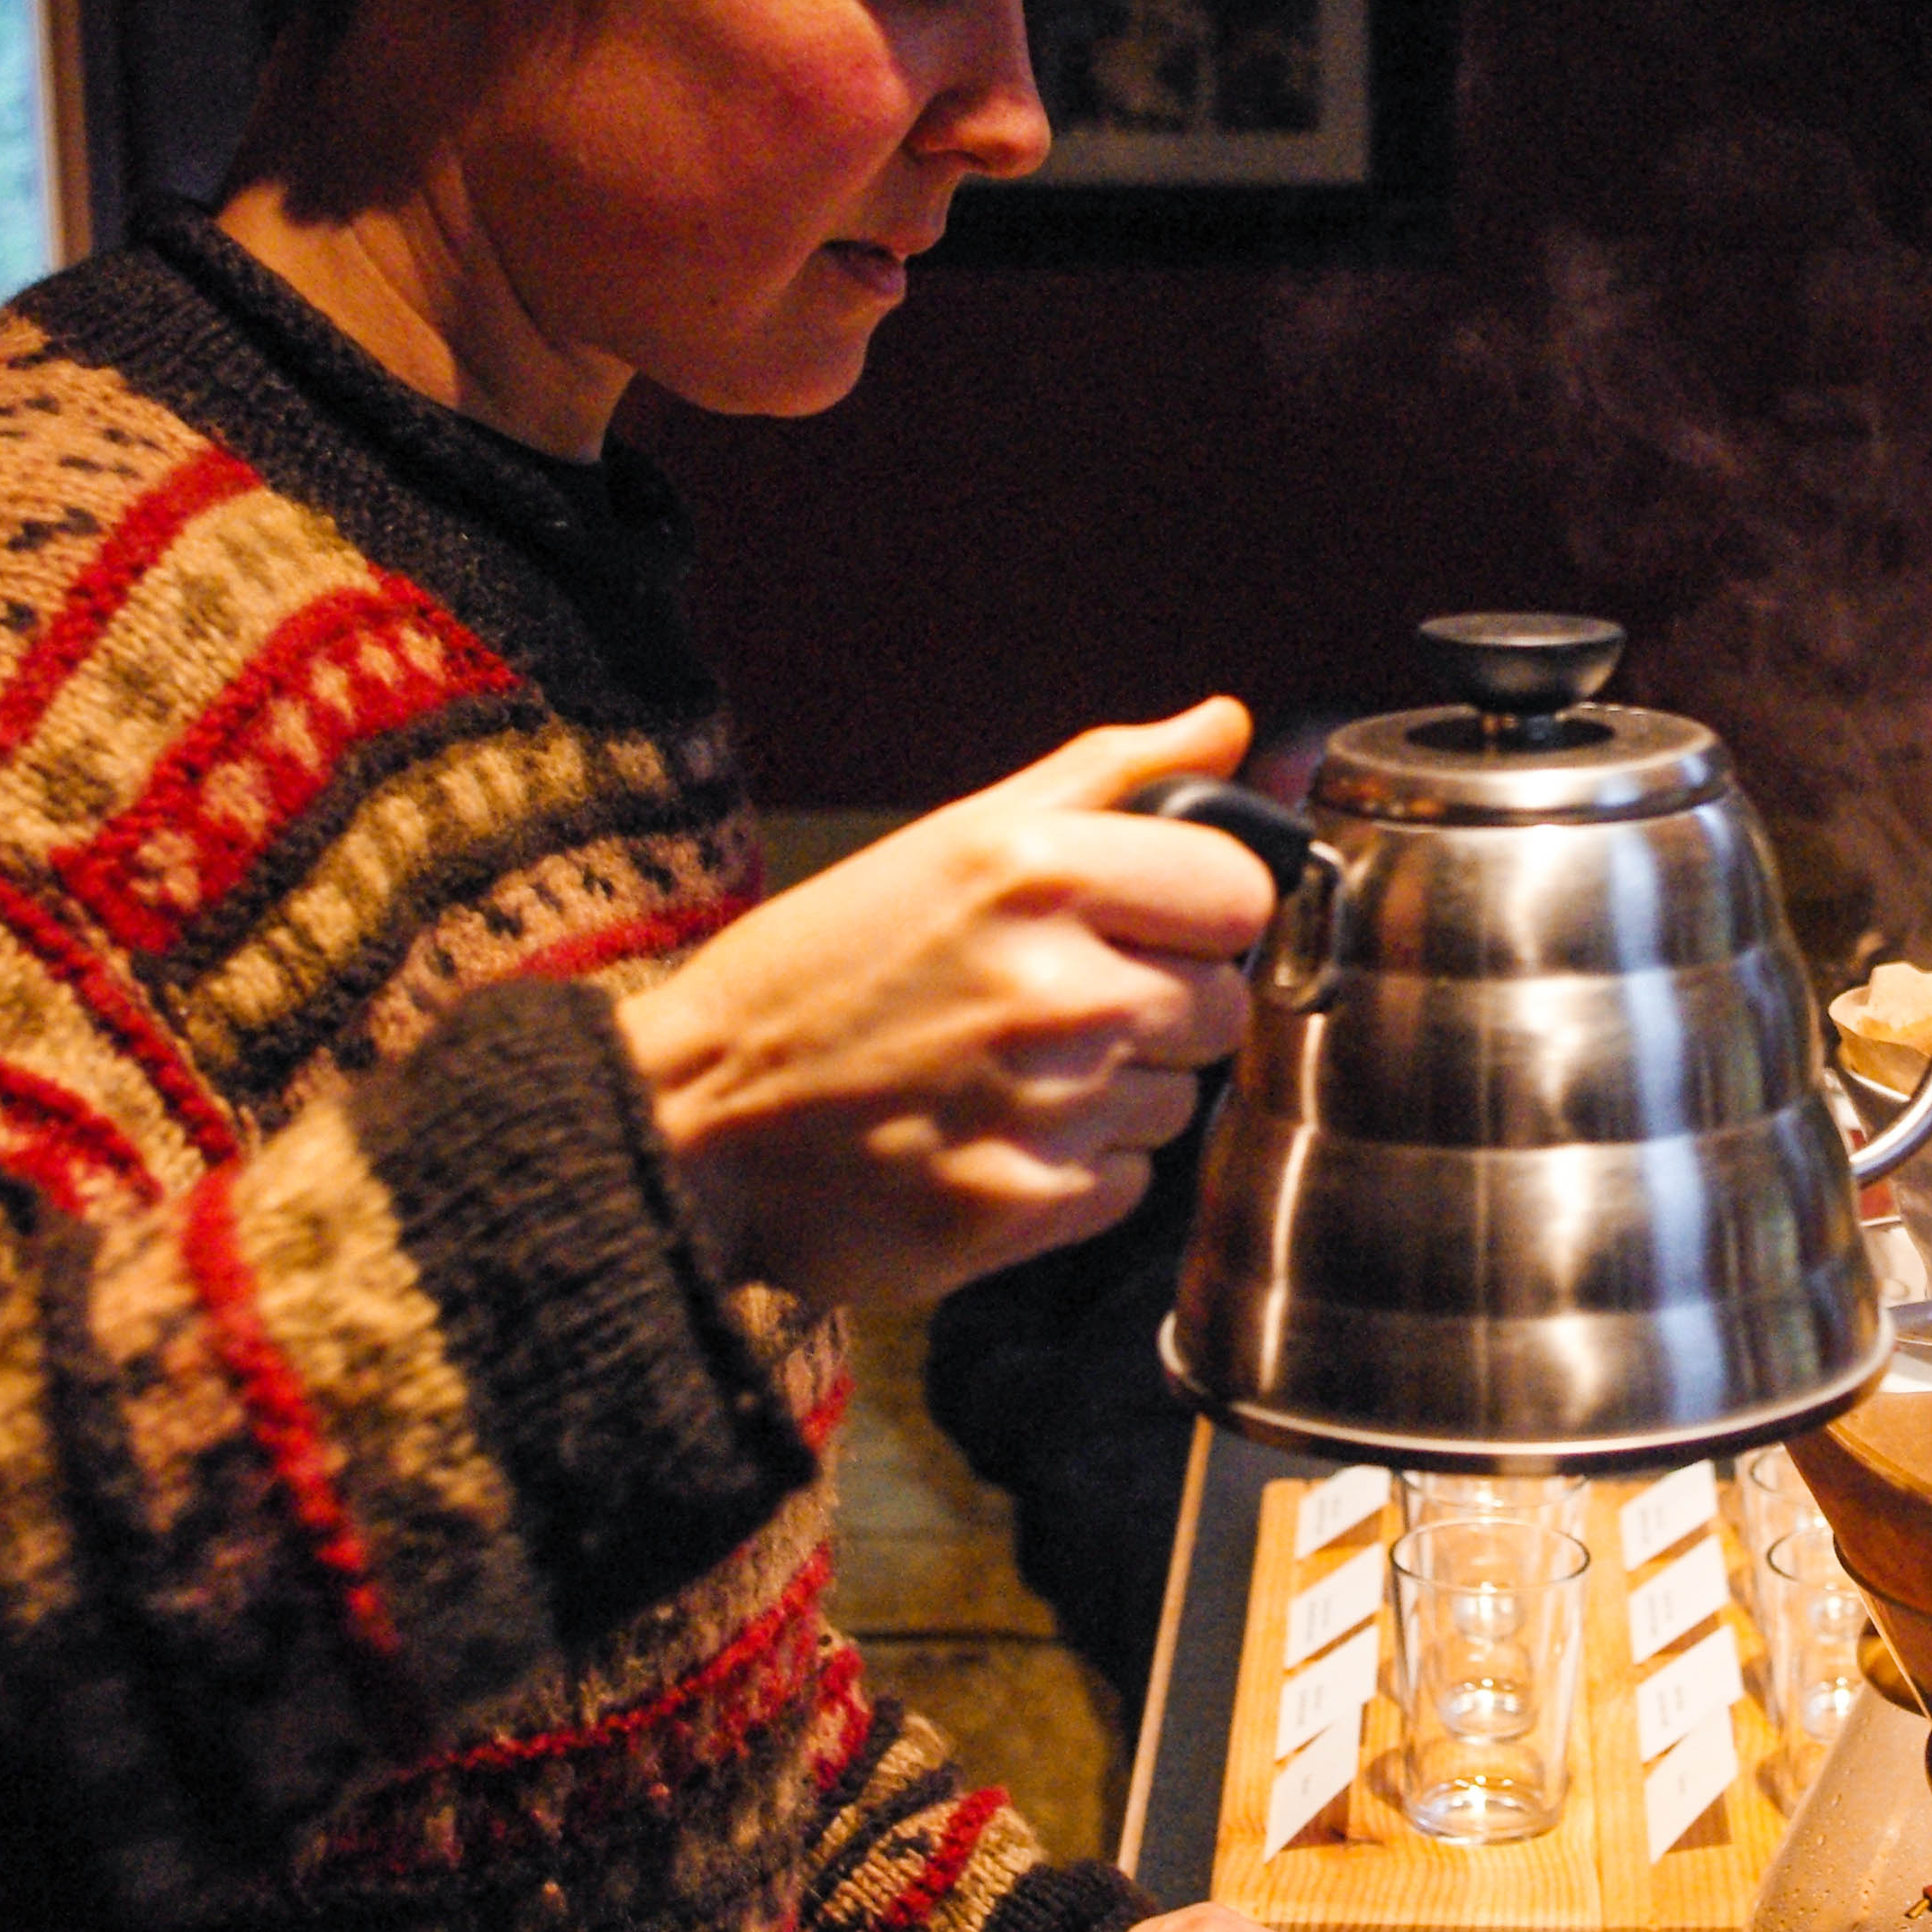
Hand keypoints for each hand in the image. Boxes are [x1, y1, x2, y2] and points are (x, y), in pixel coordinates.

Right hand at [620, 699, 1273, 1311]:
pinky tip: (993, 1140)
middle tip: (1049, 1008)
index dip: (1201, 911)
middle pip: (1222, 1005)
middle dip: (1157, 1005)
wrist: (689, 1124)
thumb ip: (1105, 777)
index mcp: (1036, 872)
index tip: (1144, 925)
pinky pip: (1130, 1185)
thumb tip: (1229, 723)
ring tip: (1006, 1076)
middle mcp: (1054, 987)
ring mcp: (1045, 1105)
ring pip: (1181, 1101)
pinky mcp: (1027, 1208)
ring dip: (1117, 1094)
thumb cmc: (818, 973)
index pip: (1242, 893)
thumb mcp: (949, 840)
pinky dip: (1077, 1173)